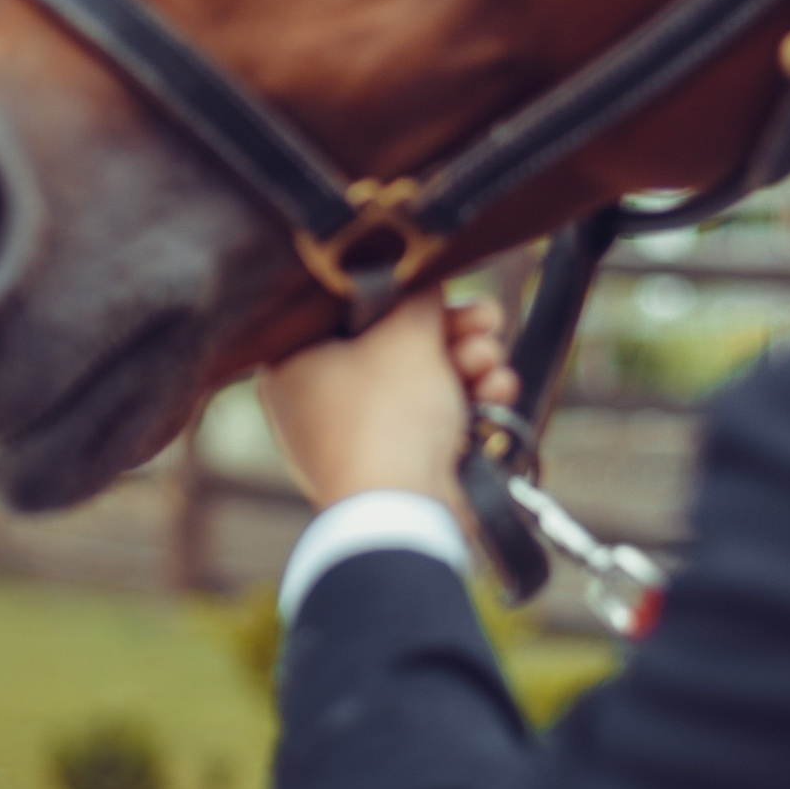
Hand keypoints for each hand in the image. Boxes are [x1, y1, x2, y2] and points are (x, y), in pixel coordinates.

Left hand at [257, 294, 520, 511]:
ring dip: (467, 366)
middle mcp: (314, 403)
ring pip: (417, 384)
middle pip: (391, 347)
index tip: (443, 289)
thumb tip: (424, 276)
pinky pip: (428, 423)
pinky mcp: (390, 468)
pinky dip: (465, 406)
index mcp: (293, 364)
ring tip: (490, 362)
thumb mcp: (408, 333)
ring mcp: (352, 440)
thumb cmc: (387, 417)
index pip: (350, 312)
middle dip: (452, 333)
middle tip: (486, 319)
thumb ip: (418, 295)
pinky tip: (496, 394)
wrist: (403, 512)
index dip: (403, 295)